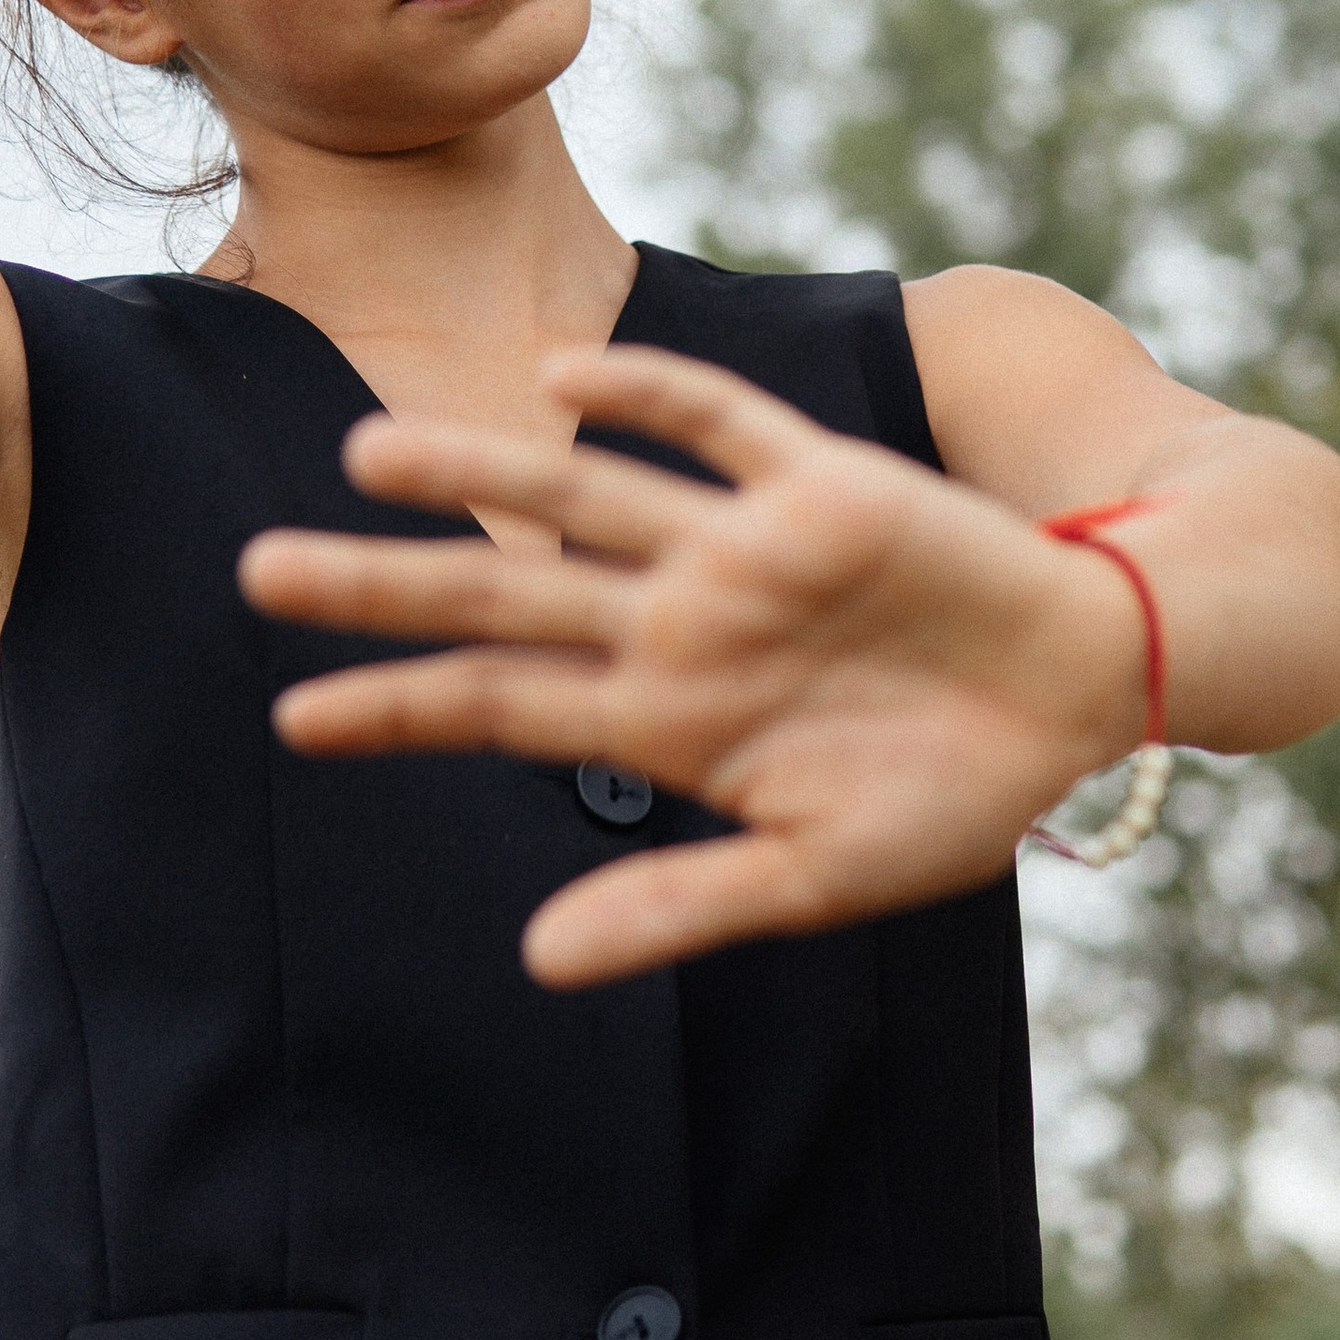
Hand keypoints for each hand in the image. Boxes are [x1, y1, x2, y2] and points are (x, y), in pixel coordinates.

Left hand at [240, 346, 1147, 985]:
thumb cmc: (951, 796)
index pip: (500, 705)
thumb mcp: (817, 876)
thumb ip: (680, 906)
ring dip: (479, 474)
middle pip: (505, 595)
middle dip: (387, 585)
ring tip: (364, 453)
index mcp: (668, 719)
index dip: (398, 708)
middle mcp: (681, 622)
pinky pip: (718, 425)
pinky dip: (644, 396)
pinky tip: (559, 378)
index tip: (288, 718)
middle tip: (256, 571)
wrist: (1084, 696)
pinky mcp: (823, 486)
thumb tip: (538, 962)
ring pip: (579, 497)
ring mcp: (741, 549)